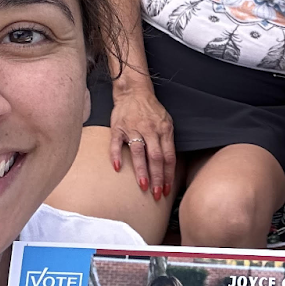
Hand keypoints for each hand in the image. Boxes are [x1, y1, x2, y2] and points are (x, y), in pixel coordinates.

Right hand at [109, 84, 176, 199]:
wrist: (134, 91)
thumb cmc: (151, 111)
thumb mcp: (166, 123)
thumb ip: (166, 142)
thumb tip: (169, 165)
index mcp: (164, 130)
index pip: (169, 156)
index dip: (169, 174)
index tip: (168, 189)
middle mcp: (150, 130)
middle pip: (156, 157)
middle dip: (158, 178)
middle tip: (157, 194)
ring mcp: (133, 128)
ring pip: (139, 152)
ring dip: (141, 170)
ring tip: (143, 186)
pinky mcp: (118, 127)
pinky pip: (116, 143)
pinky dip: (116, 155)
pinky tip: (118, 168)